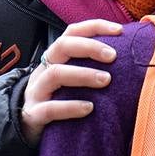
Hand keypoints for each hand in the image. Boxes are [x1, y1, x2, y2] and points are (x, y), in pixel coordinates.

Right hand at [20, 19, 122, 144]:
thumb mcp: (71, 81)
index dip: (95, 27)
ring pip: (55, 74)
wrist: (27, 128)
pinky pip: (49, 109)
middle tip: (113, 56)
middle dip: (89, 47)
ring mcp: (36, 92)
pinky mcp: (33, 115)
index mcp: (55, 59)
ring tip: (106, 80)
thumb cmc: (58, 101)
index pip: (72, 32)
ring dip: (83, 74)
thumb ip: (90, 67)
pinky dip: (70, 107)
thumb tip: (127, 56)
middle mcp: (44, 70)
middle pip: (62, 46)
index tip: (120, 30)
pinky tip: (89, 108)